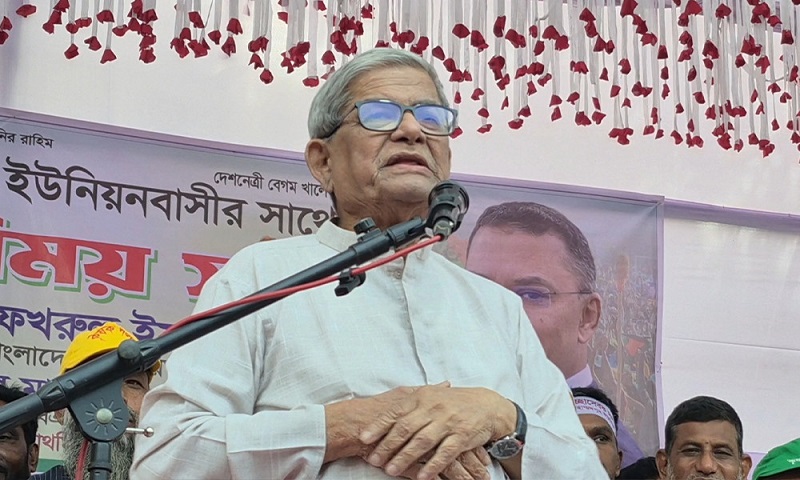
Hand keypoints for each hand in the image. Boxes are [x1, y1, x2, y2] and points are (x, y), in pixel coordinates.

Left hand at [359, 383, 514, 479]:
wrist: (486, 405)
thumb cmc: (452, 402)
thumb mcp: (429, 397)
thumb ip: (408, 405)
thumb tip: (380, 414)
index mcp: (422, 398)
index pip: (396, 412)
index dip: (378, 425)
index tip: (363, 438)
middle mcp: (433, 408)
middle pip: (406, 428)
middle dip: (387, 445)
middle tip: (373, 459)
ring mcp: (448, 422)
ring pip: (423, 441)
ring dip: (405, 457)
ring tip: (390, 470)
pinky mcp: (462, 436)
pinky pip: (445, 453)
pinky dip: (432, 466)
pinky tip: (421, 476)